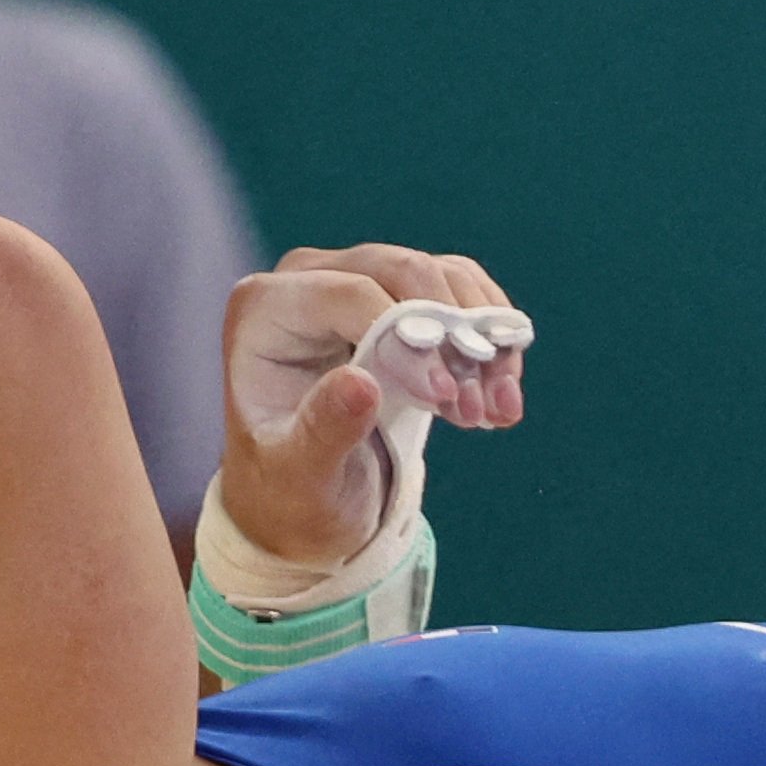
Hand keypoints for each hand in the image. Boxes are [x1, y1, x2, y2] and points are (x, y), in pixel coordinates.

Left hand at [216, 244, 528, 571]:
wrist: (307, 494)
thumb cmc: (289, 484)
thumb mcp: (298, 473)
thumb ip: (323, 431)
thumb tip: (361, 383)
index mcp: (264, 309)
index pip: (351, 294)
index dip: (407, 335)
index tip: (444, 395)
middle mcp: (310, 279)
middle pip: (404, 271)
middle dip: (455, 335)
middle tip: (483, 406)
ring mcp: (361, 280)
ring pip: (445, 279)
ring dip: (485, 341)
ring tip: (498, 410)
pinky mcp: (402, 296)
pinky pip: (464, 294)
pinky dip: (493, 341)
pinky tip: (500, 392)